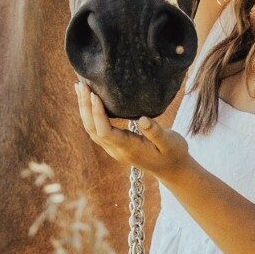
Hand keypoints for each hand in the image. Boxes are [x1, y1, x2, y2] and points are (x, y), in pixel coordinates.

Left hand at [74, 82, 190, 179]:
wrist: (172, 169)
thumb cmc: (174, 154)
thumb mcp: (172, 143)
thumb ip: (157, 133)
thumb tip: (142, 119)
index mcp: (128, 149)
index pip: (105, 132)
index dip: (97, 114)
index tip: (95, 95)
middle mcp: (116, 150)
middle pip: (92, 129)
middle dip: (85, 107)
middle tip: (82, 84)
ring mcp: (113, 148)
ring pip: (92, 129)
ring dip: (85, 109)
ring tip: (80, 88)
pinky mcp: (115, 144)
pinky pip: (96, 129)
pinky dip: (90, 113)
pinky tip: (89, 100)